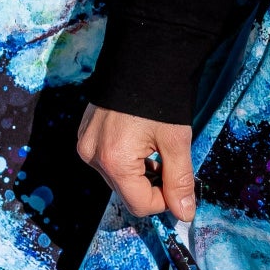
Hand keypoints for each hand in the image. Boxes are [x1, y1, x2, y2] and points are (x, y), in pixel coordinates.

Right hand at [76, 105, 195, 220]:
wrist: (142, 55)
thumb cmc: (161, 97)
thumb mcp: (176, 141)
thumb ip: (180, 180)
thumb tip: (185, 214)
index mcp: (114, 161)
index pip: (140, 205)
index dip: (165, 200)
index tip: (179, 182)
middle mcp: (92, 157)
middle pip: (126, 193)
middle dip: (152, 185)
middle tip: (169, 161)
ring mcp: (85, 145)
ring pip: (117, 178)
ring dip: (139, 173)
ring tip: (154, 147)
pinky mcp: (84, 134)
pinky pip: (106, 161)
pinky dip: (126, 159)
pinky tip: (139, 139)